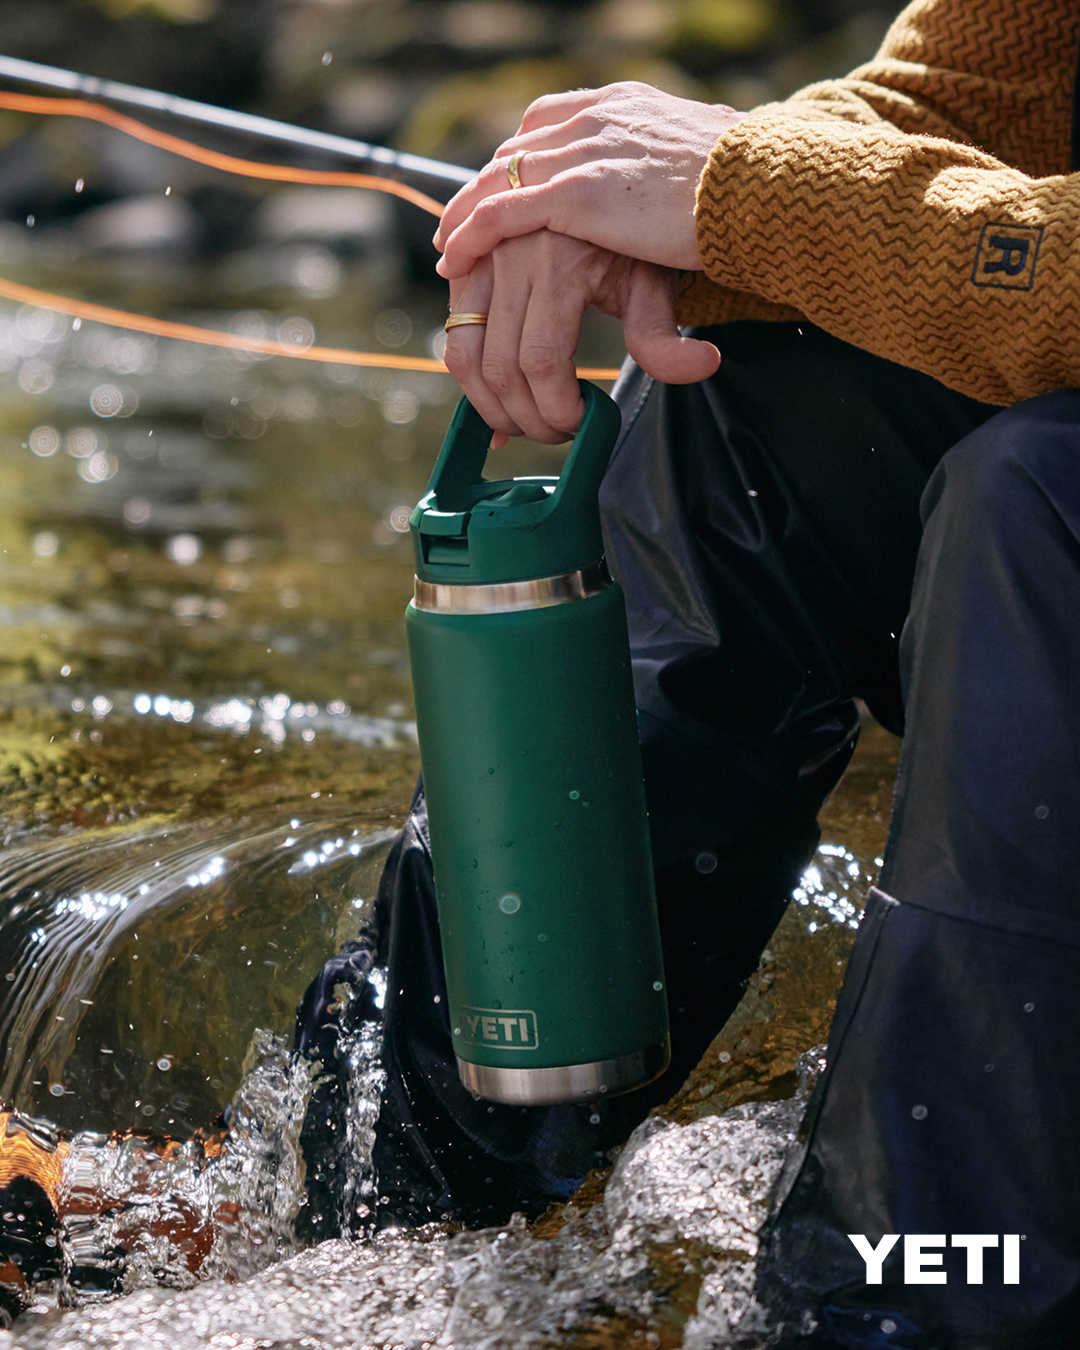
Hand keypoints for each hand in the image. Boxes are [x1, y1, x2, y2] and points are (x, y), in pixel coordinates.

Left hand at [433, 82, 745, 280]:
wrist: (764, 190)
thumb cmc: (745, 193)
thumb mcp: (695, 171)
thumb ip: (665, 177)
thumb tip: (674, 200)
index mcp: (624, 106)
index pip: (548, 123)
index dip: (517, 158)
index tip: (500, 187)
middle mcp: (597, 117)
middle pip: (516, 149)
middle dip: (483, 187)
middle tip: (460, 223)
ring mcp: (586, 151)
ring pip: (501, 178)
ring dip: (466, 215)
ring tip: (447, 250)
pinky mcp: (580, 193)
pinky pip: (505, 212)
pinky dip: (473, 233)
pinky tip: (453, 259)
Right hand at [442, 229, 719, 444]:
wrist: (598, 175)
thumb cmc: (632, 235)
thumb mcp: (654, 279)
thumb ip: (665, 332)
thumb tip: (705, 364)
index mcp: (560, 257)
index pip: (543, 361)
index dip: (558, 409)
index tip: (580, 425)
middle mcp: (511, 253)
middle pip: (501, 368)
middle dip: (527, 417)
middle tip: (555, 433)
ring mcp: (481, 256)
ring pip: (463, 355)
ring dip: (488, 405)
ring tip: (523, 420)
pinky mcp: (464, 262)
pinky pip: (453, 332)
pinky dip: (468, 376)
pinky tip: (496, 398)